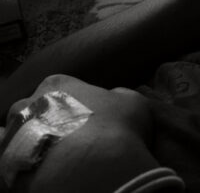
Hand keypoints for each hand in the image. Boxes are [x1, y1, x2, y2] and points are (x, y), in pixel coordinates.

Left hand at [1, 75, 159, 192]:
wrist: (92, 168)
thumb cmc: (116, 128)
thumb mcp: (133, 102)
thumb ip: (119, 95)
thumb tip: (114, 97)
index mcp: (57, 84)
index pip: (60, 87)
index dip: (74, 102)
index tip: (85, 116)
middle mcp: (29, 103)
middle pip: (34, 108)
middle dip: (47, 119)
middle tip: (67, 136)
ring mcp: (14, 133)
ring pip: (18, 133)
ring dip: (31, 141)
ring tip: (52, 156)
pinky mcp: (5, 162)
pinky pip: (7, 161)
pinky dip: (20, 163)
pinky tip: (37, 168)